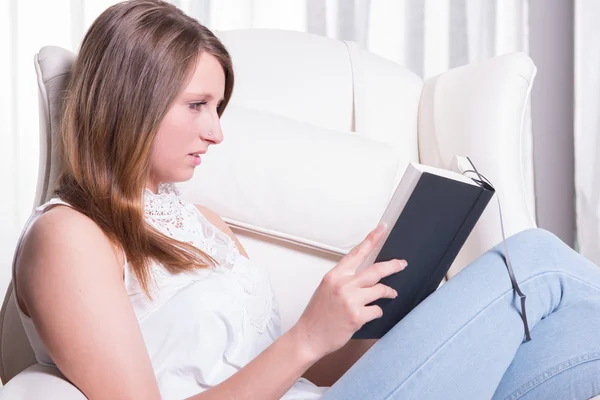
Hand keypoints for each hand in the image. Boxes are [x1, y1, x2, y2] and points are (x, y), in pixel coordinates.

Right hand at [291, 224, 406, 360]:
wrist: (309, 336)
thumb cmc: (317, 314)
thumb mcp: (326, 288)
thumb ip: (344, 279)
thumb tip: (365, 275)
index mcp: (334, 275)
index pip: (357, 253)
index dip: (371, 239)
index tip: (382, 229)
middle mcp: (343, 285)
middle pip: (376, 270)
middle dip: (393, 266)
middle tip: (402, 264)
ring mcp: (351, 301)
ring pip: (380, 290)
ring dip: (388, 292)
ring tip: (391, 293)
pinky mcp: (357, 317)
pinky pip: (377, 310)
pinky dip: (376, 311)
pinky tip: (370, 314)